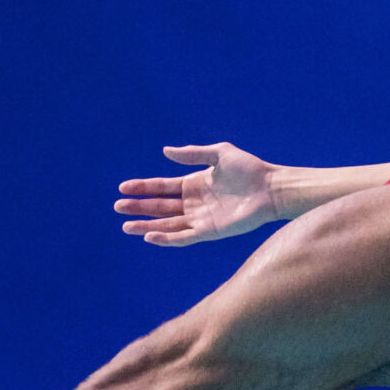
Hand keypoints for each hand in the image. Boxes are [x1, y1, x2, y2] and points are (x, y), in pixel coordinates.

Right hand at [115, 143, 280, 246]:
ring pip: (167, 224)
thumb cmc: (249, 169)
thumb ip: (192, 154)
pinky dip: (167, 238)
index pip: (162, 187)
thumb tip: (165, 152)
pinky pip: (184, 238)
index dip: (143, 188)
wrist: (271, 188)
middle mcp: (194, 203)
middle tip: (118, 207)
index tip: (123, 187)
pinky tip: (151, 235)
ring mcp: (201, 219)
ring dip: (147, 226)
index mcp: (193, 184)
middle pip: (160, 207)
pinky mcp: (210, 232)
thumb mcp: (219, 154)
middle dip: (138, 207)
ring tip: (126, 226)